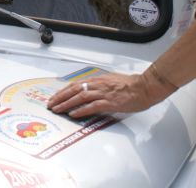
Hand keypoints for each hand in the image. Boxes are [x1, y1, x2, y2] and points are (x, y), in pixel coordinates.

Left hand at [46, 71, 166, 116]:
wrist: (145, 87)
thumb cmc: (131, 85)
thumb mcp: (112, 81)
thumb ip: (100, 85)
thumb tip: (90, 90)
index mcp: (98, 80)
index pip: (76, 84)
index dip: (64, 91)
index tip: (55, 97)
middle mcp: (98, 84)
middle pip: (74, 89)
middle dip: (60, 97)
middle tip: (51, 104)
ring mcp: (104, 93)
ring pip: (80, 97)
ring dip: (67, 103)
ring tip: (57, 109)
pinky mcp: (110, 102)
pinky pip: (92, 106)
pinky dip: (81, 110)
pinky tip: (73, 114)